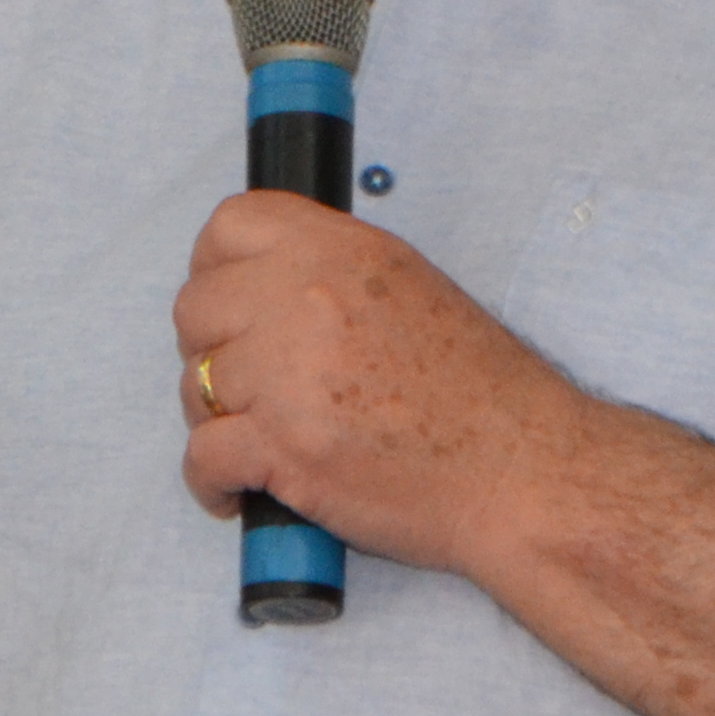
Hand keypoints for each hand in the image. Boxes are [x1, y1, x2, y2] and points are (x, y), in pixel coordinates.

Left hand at [172, 192, 586, 580]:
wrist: (522, 469)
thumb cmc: (479, 394)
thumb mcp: (412, 287)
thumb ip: (333, 273)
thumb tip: (265, 287)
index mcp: (341, 250)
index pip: (230, 225)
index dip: (214, 269)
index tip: (229, 308)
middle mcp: (308, 297)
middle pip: (195, 309)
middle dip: (209, 352)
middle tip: (248, 386)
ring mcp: (291, 372)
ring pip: (193, 385)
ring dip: (215, 420)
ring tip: (261, 441)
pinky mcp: (285, 446)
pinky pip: (202, 456)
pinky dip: (212, 482)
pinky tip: (242, 490)